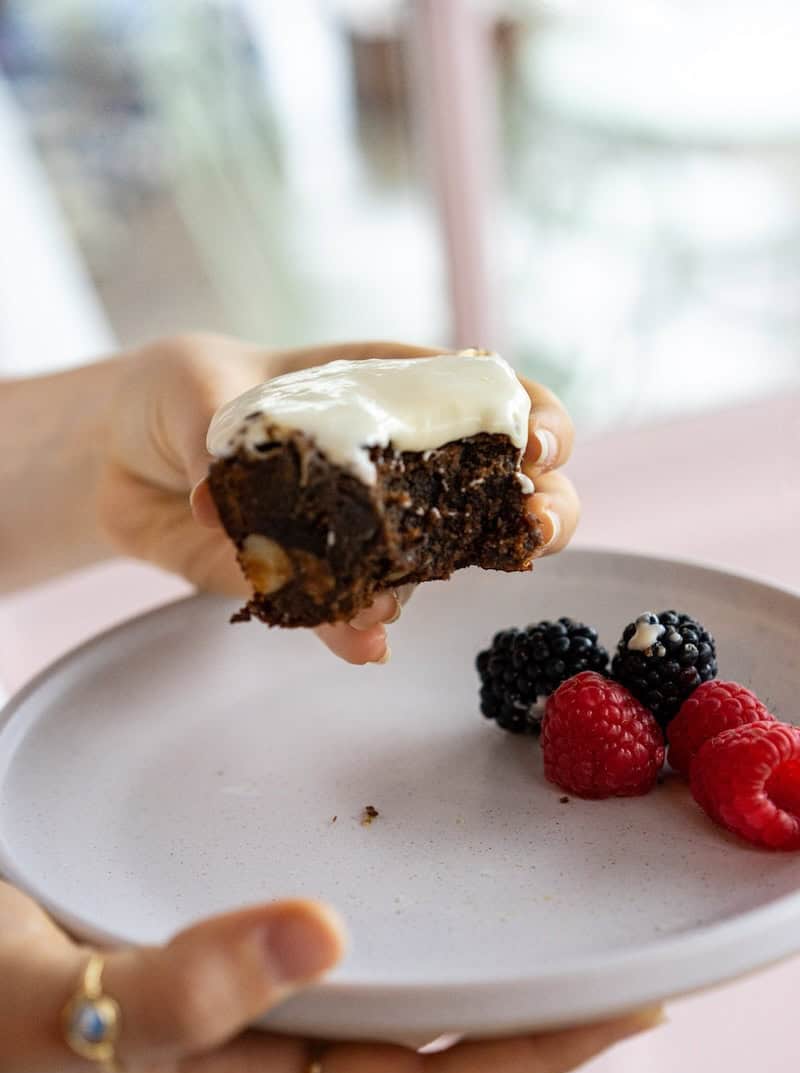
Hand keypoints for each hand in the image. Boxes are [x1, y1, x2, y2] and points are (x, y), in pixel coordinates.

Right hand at [0, 881, 659, 1072]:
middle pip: (425, 1050)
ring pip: (386, 998)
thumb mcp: (52, 1003)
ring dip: (471, 970)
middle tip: (617, 962)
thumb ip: (175, 991)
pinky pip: (335, 947)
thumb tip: (324, 935)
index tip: (629, 1010)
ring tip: (544, 923)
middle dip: (530, 1021)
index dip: (534, 1058)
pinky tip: (411, 879)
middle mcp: (253, 1051)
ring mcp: (237, 1002)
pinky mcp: (215, 948)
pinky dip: (398, 922)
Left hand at [99, 335, 577, 664]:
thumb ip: (217, 436)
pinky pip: (354, 608)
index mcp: (391, 389)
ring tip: (397, 598)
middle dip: (543, 508)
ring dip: (438, 581)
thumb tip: (213, 502)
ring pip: (439, 560)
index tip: (535, 445)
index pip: (492, 399)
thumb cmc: (181, 390)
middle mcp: (398, 464)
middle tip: (535, 528)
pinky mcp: (322, 580)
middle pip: (502, 489)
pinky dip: (359, 628)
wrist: (125, 458)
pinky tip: (363, 643)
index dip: (534, 419)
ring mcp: (367, 529)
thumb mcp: (198, 386)